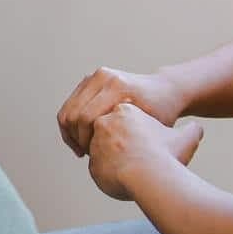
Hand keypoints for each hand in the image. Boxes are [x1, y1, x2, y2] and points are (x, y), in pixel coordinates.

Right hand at [57, 66, 187, 156]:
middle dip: (76, 137)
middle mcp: (104, 77)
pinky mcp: (90, 79)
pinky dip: (71, 123)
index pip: (86, 117)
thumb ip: (130, 135)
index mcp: (118, 87)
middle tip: (85, 153)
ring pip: (68, 109)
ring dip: (71, 131)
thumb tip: (114, 155)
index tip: (93, 157)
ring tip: (82, 148)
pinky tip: (81, 138)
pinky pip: (71, 104)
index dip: (85, 141)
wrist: (165, 90)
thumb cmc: (163, 114)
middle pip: (73, 113)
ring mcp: (95, 76)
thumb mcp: (151, 127)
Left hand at [86, 102, 203, 200]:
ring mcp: (95, 143)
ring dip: (119, 163)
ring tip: (138, 172)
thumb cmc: (167, 155)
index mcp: (124, 111)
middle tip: (144, 161)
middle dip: (126, 148)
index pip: (127, 121)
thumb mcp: (184, 138)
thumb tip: (197, 128)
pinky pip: (103, 172)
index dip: (140, 136)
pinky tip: (129, 181)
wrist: (150, 176)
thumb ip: (190, 131)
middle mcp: (104, 123)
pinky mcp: (92, 164)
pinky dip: (115, 178)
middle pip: (114, 136)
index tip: (151, 146)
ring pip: (107, 154)